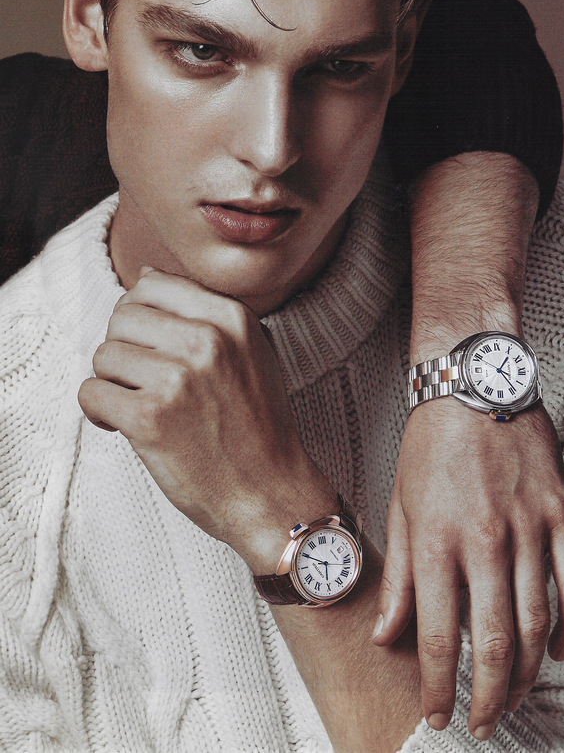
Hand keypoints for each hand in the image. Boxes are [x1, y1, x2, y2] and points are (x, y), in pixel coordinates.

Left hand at [78, 267, 331, 565]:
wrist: (270, 491)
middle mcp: (207, 340)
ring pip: (103, 354)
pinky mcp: (150, 417)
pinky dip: (99, 412)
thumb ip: (204, 312)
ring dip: (112, 382)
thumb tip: (146, 275)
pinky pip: (91, 393)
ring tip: (140, 404)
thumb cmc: (258, 426)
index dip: (140, 316)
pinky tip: (125, 425)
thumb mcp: (251, 351)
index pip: (152, 284)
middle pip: (122, 316)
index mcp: (232, 318)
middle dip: (124, 348)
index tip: (150, 345)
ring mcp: (178, 378)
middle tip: (143, 380)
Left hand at [373, 398, 563, 740]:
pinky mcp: (559, 512)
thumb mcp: (399, 508)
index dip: (437, 688)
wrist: (473, 384)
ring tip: (515, 694)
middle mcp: (484, 539)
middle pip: (495, 643)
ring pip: (537, 622)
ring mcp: (528, 526)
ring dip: (528, 671)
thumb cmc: (431, 444)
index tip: (438, 715)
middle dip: (489, 696)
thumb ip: (398, 577)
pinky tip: (556, 648)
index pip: (437, 636)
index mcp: (436, 541)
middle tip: (485, 721)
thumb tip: (387, 635)